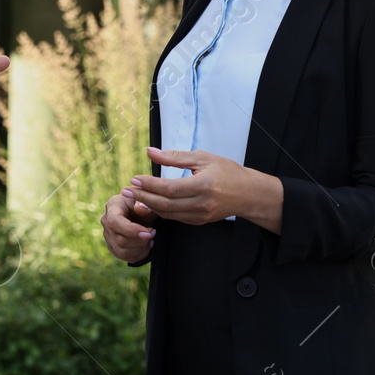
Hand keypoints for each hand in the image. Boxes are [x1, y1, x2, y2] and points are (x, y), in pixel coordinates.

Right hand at [101, 192, 156, 262]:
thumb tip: (140, 209)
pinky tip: (146, 246)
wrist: (141, 211)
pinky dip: (140, 255)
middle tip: (153, 233)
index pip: (115, 222)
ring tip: (151, 239)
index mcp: (112, 207)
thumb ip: (144, 203)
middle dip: (141, 241)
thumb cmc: (143, 203)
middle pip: (120, 240)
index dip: (132, 231)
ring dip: (141, 249)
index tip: (149, 232)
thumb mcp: (146, 199)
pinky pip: (126, 257)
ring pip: (123, 252)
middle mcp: (106, 222)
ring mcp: (108, 236)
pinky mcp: (113, 247)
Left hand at [124, 147, 283, 231]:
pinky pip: (175, 218)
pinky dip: (160, 211)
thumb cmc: (227, 171)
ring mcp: (201, 215)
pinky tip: (149, 202)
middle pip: (166, 204)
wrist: (248, 193)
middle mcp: (202, 203)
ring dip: (149, 205)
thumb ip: (174, 156)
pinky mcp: (200, 222)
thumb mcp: (202, 158)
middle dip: (143, 197)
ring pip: (169, 214)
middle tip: (126, 190)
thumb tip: (150, 152)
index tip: (134, 179)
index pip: (170, 188)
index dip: (149, 185)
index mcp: (204, 185)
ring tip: (133, 196)